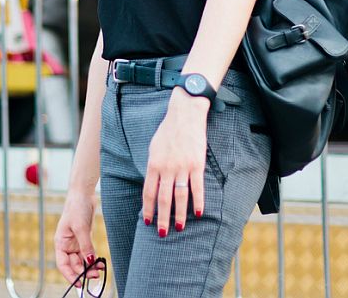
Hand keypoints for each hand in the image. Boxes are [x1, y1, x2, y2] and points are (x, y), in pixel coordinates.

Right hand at [54, 189, 98, 283]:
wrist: (83, 193)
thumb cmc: (76, 207)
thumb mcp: (81, 228)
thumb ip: (85, 247)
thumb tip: (90, 263)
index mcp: (60, 242)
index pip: (63, 264)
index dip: (70, 275)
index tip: (79, 284)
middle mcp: (67, 244)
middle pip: (74, 264)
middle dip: (83, 271)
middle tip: (95, 275)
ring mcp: (76, 242)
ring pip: (82, 260)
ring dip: (90, 266)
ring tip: (100, 270)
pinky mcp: (85, 238)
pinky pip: (89, 253)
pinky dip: (94, 259)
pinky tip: (101, 262)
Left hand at [141, 89, 210, 235]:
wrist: (185, 115)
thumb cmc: (167, 131)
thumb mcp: (153, 148)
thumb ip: (153, 166)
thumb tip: (152, 184)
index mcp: (153, 164)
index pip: (149, 192)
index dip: (148, 208)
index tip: (148, 221)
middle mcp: (166, 168)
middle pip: (163, 198)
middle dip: (162, 218)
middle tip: (162, 233)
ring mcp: (182, 167)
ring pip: (180, 196)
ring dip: (179, 214)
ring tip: (179, 228)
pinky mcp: (197, 164)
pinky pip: (198, 187)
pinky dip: (198, 201)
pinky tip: (199, 213)